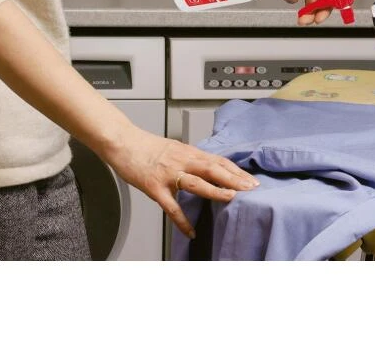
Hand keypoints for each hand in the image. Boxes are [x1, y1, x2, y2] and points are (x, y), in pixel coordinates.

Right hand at [101, 125, 258, 238]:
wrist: (123, 142)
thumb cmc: (147, 147)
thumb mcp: (175, 148)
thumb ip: (192, 159)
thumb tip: (209, 168)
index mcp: (189, 152)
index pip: (218, 161)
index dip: (236, 170)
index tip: (251, 179)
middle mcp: (182, 161)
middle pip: (213, 169)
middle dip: (234, 178)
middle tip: (251, 187)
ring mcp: (168, 174)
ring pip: (196, 183)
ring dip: (215, 190)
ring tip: (230, 198)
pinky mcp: (154, 187)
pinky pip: (171, 206)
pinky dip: (181, 220)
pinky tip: (190, 231)